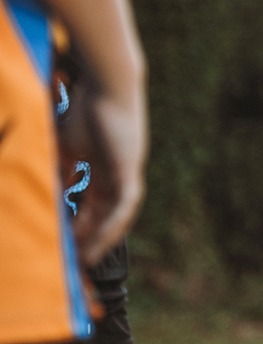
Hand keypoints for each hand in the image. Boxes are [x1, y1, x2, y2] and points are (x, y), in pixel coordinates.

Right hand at [68, 76, 147, 264]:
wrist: (107, 83)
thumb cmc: (86, 107)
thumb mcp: (67, 145)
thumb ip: (62, 167)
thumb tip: (50, 187)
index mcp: (105, 169)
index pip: (95, 204)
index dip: (83, 225)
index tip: (69, 243)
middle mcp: (120, 174)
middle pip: (107, 214)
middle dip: (92, 238)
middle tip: (78, 260)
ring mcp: (128, 172)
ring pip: (119, 214)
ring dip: (104, 237)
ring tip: (89, 258)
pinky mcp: (131, 168)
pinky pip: (125, 203)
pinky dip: (114, 222)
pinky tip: (103, 239)